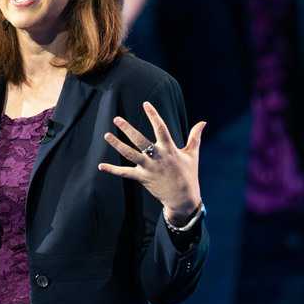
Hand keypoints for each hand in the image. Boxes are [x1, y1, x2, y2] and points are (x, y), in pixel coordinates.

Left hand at [97, 100, 205, 221]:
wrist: (183, 199)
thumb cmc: (188, 175)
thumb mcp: (192, 155)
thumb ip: (195, 137)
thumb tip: (203, 122)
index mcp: (170, 149)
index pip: (161, 128)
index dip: (153, 115)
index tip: (145, 104)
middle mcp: (157, 157)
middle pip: (140, 140)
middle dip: (128, 129)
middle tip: (117, 119)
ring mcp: (148, 168)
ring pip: (130, 154)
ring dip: (117, 145)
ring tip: (106, 135)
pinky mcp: (142, 178)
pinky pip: (125, 173)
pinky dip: (113, 170)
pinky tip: (101, 166)